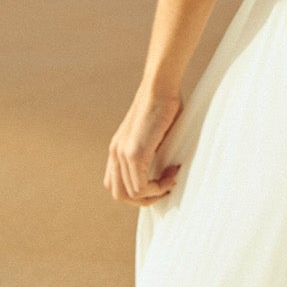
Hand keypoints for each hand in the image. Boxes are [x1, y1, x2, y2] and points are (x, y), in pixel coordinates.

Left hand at [104, 85, 182, 205]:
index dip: (138, 191)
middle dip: (145, 200)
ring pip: (130, 195)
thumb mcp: (154, 134)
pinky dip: (158, 188)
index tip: (160, 181)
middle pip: (120, 195)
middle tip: (166, 188)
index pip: (116, 185)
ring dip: (153, 195)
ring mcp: (122, 153)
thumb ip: (153, 151)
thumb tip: (166, 167)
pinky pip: (140, 186)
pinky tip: (171, 174)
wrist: (160, 86)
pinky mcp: (134, 152)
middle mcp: (115, 153)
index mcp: (118, 149)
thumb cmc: (164, 104)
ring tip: (170, 181)